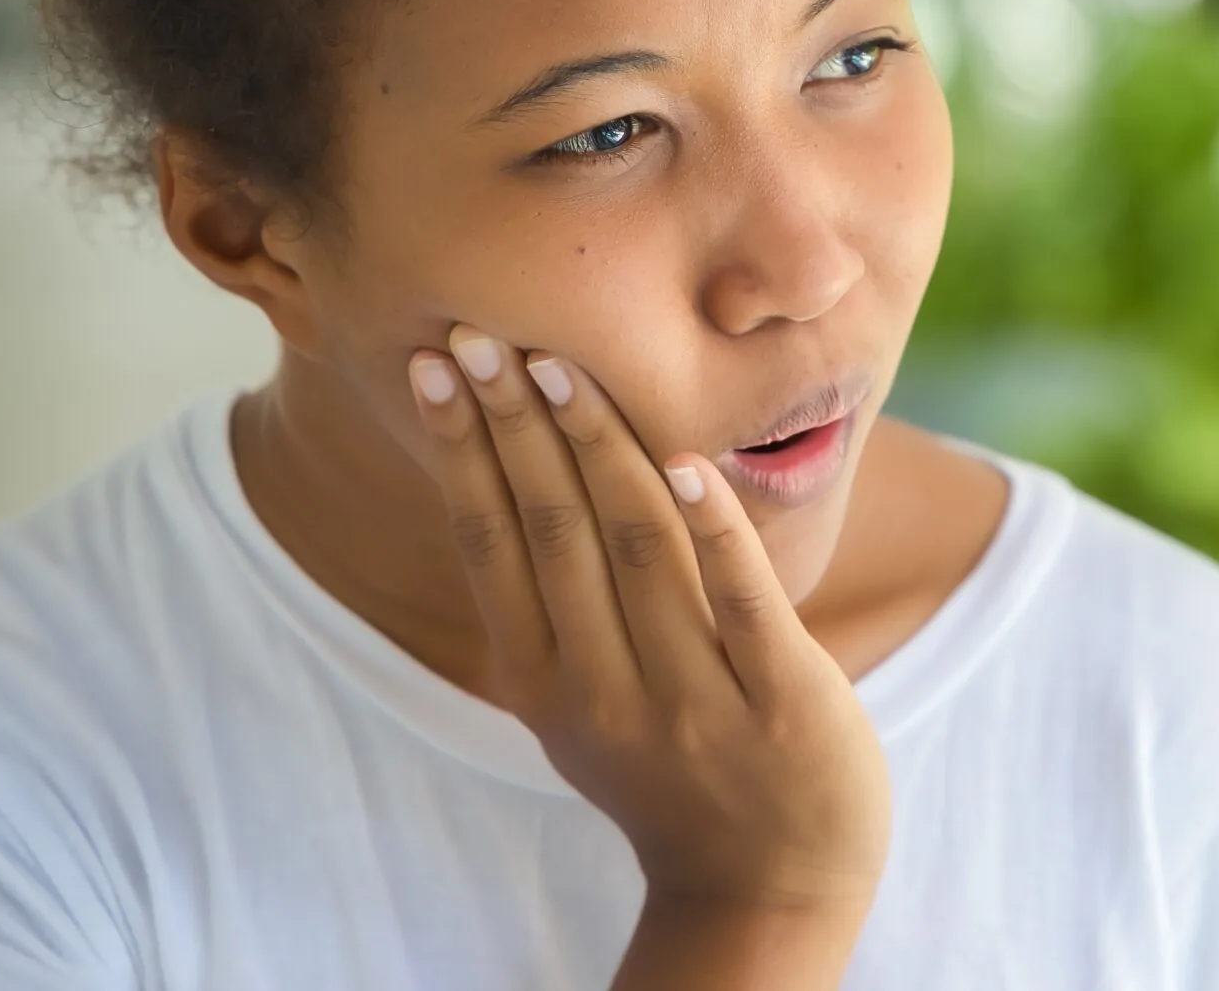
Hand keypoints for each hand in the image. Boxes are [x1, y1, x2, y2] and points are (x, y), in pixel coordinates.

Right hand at [405, 325, 891, 926]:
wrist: (769, 887)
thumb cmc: (677, 770)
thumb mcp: (585, 701)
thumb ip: (550, 610)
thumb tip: (504, 479)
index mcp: (546, 682)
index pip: (492, 543)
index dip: (462, 449)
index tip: (436, 364)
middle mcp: (605, 688)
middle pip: (548, 531)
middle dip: (510, 424)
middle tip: (479, 331)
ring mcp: (693, 696)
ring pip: (634, 549)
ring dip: (595, 447)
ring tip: (561, 362)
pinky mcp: (781, 699)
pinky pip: (741, 601)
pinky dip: (714, 530)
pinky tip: (685, 463)